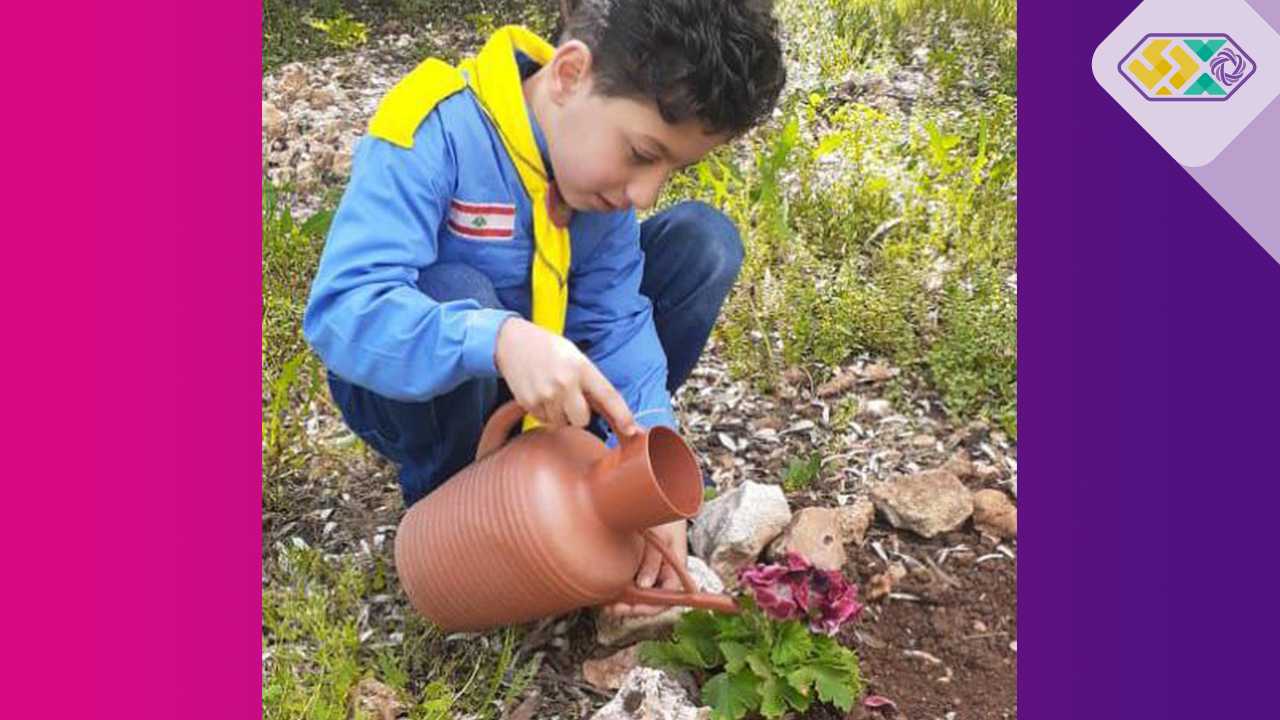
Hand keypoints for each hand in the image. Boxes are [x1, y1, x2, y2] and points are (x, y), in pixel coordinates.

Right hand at [494, 318, 637, 434]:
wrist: (512, 342)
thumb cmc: (548, 348)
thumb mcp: (575, 357)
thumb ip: (591, 382)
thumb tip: (609, 410)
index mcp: (581, 368)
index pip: (608, 396)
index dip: (622, 415)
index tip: (632, 429)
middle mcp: (564, 383)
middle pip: (582, 420)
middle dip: (579, 414)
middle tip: (571, 396)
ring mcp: (545, 395)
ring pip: (563, 423)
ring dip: (561, 414)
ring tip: (552, 391)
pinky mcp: (529, 403)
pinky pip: (545, 420)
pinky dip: (546, 412)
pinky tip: (541, 393)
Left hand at [603, 519, 687, 617]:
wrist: (657, 499)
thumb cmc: (663, 516)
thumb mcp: (661, 537)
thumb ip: (654, 561)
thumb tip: (644, 586)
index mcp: (675, 570)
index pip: (668, 599)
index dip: (651, 607)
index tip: (633, 609)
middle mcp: (663, 572)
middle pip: (651, 600)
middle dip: (633, 608)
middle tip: (613, 608)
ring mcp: (649, 568)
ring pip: (638, 593)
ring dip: (624, 600)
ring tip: (606, 602)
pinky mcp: (636, 562)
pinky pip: (630, 580)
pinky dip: (620, 587)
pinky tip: (607, 587)